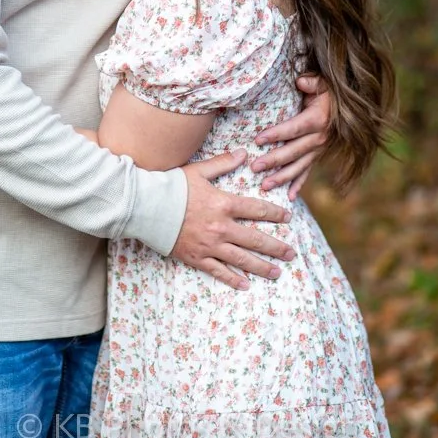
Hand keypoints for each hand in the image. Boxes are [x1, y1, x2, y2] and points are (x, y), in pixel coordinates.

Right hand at [171, 150, 295, 290]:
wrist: (145, 207)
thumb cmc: (172, 186)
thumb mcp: (199, 170)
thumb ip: (223, 162)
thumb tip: (244, 153)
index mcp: (223, 204)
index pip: (257, 210)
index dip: (275, 214)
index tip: (288, 218)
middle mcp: (221, 227)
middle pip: (255, 239)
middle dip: (276, 247)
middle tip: (292, 254)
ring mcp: (209, 245)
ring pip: (241, 259)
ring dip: (261, 267)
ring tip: (277, 272)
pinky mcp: (196, 257)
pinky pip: (218, 271)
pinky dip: (233, 279)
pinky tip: (245, 285)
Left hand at [251, 74, 329, 199]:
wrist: (347, 107)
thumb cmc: (328, 92)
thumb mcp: (322, 83)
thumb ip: (312, 82)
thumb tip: (301, 81)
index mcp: (317, 120)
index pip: (293, 129)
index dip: (276, 134)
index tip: (258, 140)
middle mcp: (319, 138)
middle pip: (293, 151)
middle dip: (273, 160)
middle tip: (254, 167)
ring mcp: (318, 150)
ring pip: (298, 166)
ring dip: (281, 177)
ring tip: (264, 186)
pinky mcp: (318, 156)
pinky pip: (307, 172)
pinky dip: (298, 185)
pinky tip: (288, 197)